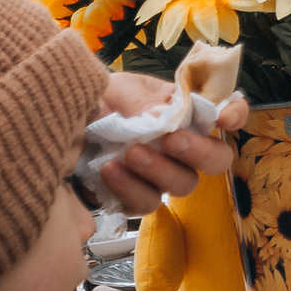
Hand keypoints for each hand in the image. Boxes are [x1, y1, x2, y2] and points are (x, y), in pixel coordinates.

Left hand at [95, 75, 247, 214]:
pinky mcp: (137, 198)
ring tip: (130, 153)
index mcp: (183, 110)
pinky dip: (130, 188)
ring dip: (160, 170)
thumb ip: (141, 100)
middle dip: (201, 151)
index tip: (224, 118)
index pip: (224, 111)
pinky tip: (109, 171)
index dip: (234, 114)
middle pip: (217, 159)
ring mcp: (162, 175)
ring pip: (184, 184)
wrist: (56, 128)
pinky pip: (147, 203)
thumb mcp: (116, 88)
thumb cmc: (95, 103)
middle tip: (172, 141)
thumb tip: (162, 118)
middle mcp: (182, 145)